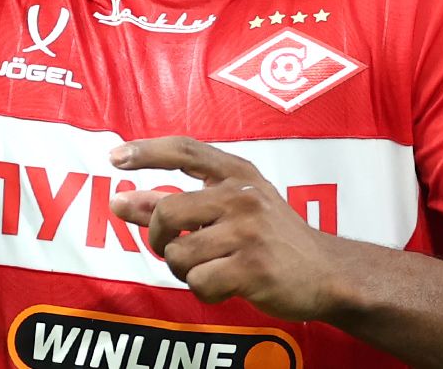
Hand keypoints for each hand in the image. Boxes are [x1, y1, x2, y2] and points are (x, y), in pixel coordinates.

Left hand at [109, 136, 345, 321]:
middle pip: (167, 212)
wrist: (328, 273)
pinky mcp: (253, 267)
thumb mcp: (228, 209)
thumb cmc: (270, 239)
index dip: (146, 153)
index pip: (185, 151)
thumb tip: (120, 201)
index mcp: (237, 173)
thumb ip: (173, 203)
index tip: (114, 158)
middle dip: (157, 238)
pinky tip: (225, 285)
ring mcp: (249, 231)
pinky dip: (204, 291)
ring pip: (178, 254)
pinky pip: (199, 282)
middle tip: (173, 248)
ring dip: (184, 270)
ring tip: (210, 268)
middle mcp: (242, 195)